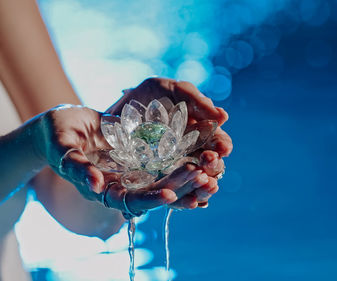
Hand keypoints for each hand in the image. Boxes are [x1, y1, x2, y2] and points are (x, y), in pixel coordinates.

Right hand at [33, 104, 214, 215]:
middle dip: (179, 183)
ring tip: (211, 163)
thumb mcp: (63, 150)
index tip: (169, 194)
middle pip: (155, 189)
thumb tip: (97, 186)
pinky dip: (183, 151)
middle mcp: (123, 182)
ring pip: (165, 173)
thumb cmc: (56, 137)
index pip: (130, 202)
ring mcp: (134, 167)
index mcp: (104, 189)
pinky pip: (165, 153)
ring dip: (188, 170)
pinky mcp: (141, 150)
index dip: (150, 199)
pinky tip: (202, 144)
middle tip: (201, 174)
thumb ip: (77, 168)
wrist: (62, 123)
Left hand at [107, 78, 232, 208]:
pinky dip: (185, 201)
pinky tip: (191, 202)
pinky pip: (174, 198)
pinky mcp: (156, 185)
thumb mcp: (169, 90)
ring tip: (206, 185)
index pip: (217, 142)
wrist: (113, 115)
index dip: (222, 145)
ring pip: (196, 184)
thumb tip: (223, 117)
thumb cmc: (146, 98)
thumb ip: (195, 100)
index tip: (222, 147)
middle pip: (210, 166)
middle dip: (213, 165)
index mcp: (199, 133)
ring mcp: (174, 171)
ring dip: (204, 187)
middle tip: (209, 161)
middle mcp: (190, 154)